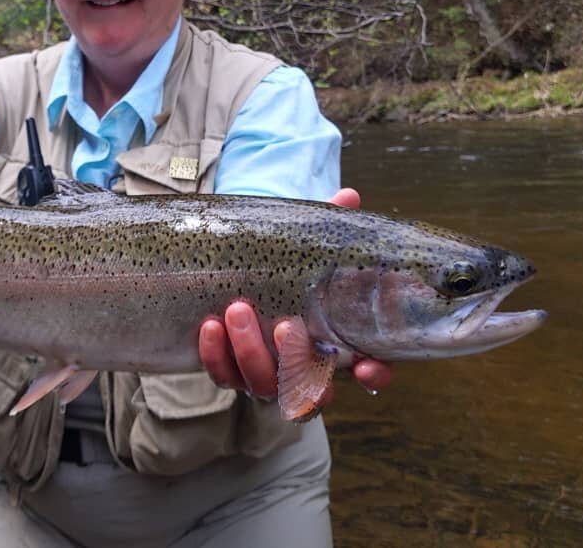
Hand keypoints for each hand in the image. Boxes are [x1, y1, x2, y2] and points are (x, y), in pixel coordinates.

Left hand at [198, 187, 391, 399]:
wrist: (232, 271)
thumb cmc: (282, 262)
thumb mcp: (303, 245)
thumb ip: (327, 226)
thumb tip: (348, 196)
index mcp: (337, 340)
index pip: (368, 370)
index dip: (374, 374)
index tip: (365, 367)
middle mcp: (303, 366)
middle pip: (308, 385)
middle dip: (295, 360)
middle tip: (285, 326)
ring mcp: (265, 373)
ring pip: (262, 383)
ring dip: (250, 351)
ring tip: (236, 310)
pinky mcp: (230, 370)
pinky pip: (223, 375)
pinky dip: (215, 355)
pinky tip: (209, 326)